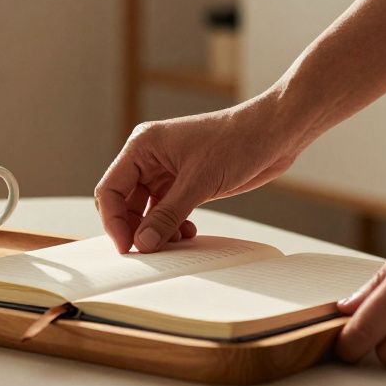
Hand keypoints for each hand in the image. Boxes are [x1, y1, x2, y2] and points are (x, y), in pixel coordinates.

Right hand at [94, 91, 311, 252]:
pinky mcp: (186, 182)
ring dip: (156, 230)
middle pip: (126, 202)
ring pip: (147, 209)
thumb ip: (167, 215)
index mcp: (143, 146)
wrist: (275, 133)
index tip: (128, 247)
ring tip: (173, 244)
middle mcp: (150, 158)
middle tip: (149, 253)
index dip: (114, 221)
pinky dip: (172, 226)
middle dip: (135, 228)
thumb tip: (143, 244)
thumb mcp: (199, 182)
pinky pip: (167, 210)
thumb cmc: (238, 141)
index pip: (111, 189)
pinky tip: (187, 233)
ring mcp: (168, 170)